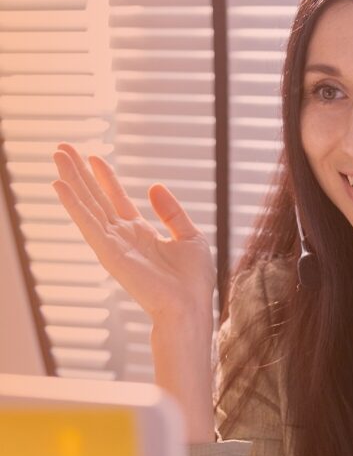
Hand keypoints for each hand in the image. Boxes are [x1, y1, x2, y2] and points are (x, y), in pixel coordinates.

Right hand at [51, 143, 215, 320]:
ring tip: (57, 156)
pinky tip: (60, 186)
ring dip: (72, 180)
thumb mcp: (190, 236)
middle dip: (80, 173)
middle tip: (62, 149)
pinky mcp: (109, 253)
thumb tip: (154, 186)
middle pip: (96, 198)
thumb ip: (172, 212)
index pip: (117, 199)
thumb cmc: (193, 280)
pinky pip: (87, 224)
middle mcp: (123, 237)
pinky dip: (73, 205)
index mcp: (141, 234)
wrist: (189, 306)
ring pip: (88, 206)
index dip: (105, 178)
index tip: (93, 156)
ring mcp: (113, 244)